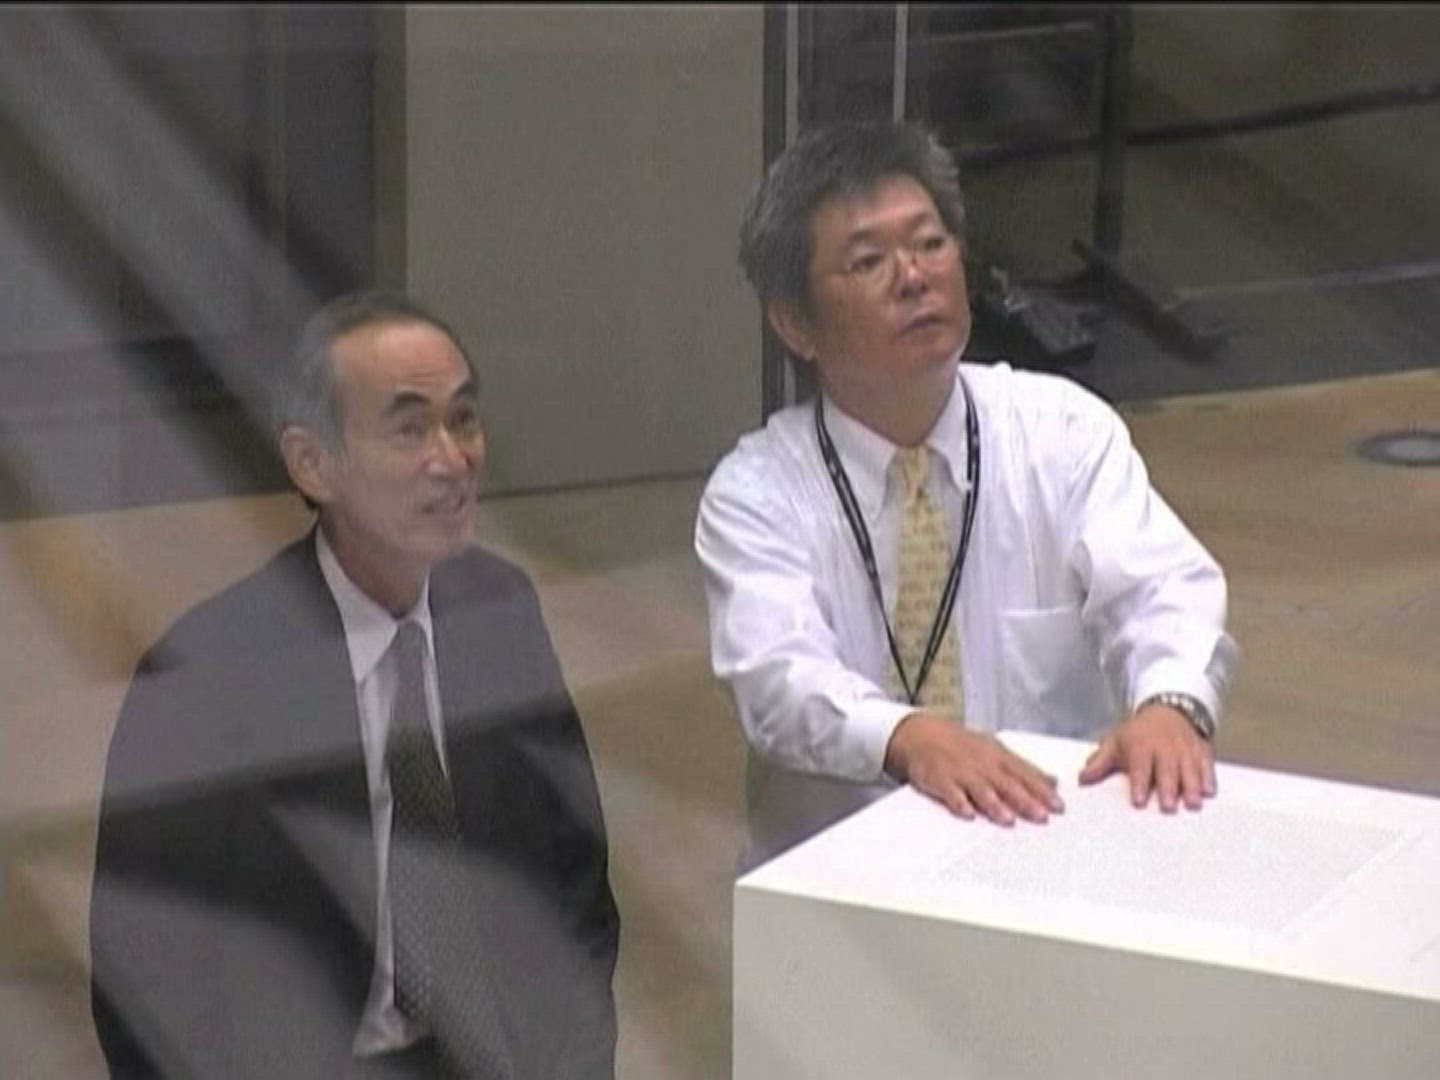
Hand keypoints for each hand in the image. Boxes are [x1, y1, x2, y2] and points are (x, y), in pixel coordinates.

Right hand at [884, 711, 1064, 825]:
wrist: (923, 735)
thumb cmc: (963, 746)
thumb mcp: (996, 751)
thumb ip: (1024, 768)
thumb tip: (1053, 781)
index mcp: (998, 756)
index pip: (1024, 774)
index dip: (1042, 790)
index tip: (1058, 806)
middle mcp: (982, 764)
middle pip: (1006, 784)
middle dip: (1024, 800)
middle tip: (1041, 817)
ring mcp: (960, 771)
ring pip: (980, 789)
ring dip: (994, 804)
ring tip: (1008, 819)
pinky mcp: (939, 779)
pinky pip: (949, 792)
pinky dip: (958, 802)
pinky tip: (967, 813)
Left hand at [1078, 702, 1216, 811]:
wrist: (1167, 711)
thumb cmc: (1138, 733)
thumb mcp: (1115, 742)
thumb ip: (1100, 762)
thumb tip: (1082, 779)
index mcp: (1141, 746)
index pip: (1140, 766)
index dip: (1139, 783)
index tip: (1138, 801)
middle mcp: (1164, 748)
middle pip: (1167, 769)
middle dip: (1168, 787)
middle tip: (1168, 807)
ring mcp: (1185, 749)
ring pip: (1189, 768)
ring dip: (1191, 786)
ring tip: (1193, 803)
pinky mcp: (1201, 750)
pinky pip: (1206, 763)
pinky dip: (1208, 776)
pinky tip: (1209, 791)